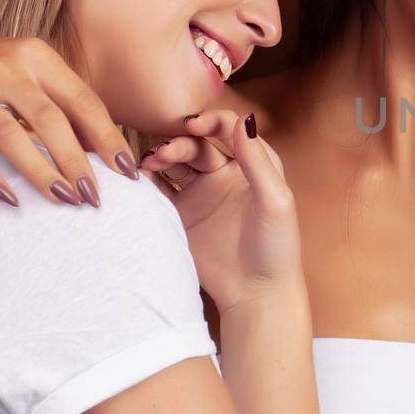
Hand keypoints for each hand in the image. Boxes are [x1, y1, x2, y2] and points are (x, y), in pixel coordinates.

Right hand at [0, 29, 134, 205]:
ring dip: (41, 173)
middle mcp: (7, 70)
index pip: (83, 100)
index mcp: (37, 57)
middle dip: (76, 162)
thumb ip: (65, 102)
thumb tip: (106, 149)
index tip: (127, 171)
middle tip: (94, 196)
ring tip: (64, 200)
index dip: (108, 138)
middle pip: (50, 120)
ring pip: (12, 137)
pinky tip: (10, 200)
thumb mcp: (32, 71)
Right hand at [139, 110, 300, 312]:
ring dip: (162, 159)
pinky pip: (161, 191)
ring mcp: (201, 194)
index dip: (211, 122)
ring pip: (176, 164)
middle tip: (163, 154)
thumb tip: (244, 119)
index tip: (194, 125)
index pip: (228, 130)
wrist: (256, 294)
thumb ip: (258, 162)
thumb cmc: (276, 248)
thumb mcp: (275, 201)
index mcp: (251, 166)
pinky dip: (149, 182)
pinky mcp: (182, 215)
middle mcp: (224, 175)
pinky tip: (138, 180)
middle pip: (197, 145)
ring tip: (149, 165)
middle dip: (179, 144)